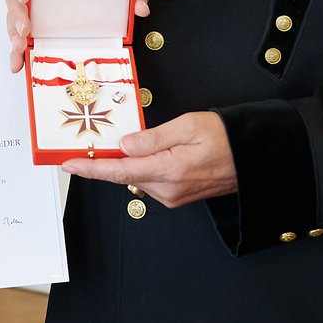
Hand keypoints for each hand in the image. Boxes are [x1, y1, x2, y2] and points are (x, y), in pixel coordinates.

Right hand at [4, 0, 148, 73]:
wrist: (96, 6)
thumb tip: (141, 6)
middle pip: (14, 0)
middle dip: (17, 14)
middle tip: (26, 27)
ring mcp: (30, 15)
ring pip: (13, 22)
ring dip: (14, 35)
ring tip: (21, 46)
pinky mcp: (31, 35)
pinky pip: (18, 44)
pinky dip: (16, 55)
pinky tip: (17, 64)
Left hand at [60, 110, 235, 207]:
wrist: (252, 158)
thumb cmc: (226, 138)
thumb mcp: (188, 125)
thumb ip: (152, 137)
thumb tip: (124, 145)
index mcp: (169, 170)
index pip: (119, 171)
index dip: (91, 168)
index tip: (70, 164)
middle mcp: (168, 189)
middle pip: (125, 174)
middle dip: (111, 158)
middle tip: (101, 140)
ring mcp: (172, 196)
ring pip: (137, 177)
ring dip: (132, 161)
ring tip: (149, 141)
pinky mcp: (176, 197)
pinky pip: (150, 181)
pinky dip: (144, 167)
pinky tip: (156, 153)